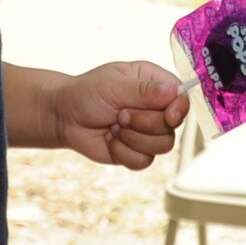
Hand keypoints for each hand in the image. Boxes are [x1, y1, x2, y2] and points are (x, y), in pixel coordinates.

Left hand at [53, 62, 189, 168]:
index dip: (179, 109)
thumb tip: (174, 91)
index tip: (168, 115)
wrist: (65, 117)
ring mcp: (147, 132)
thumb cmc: (87, 93)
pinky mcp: (137, 152)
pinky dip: (124, 152)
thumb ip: (144, 90)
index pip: (181, 97)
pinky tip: (111, 140)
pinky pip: (145, 161)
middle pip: (172, 126)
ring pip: (163, 146)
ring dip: (133, 138)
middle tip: (120, 114)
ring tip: (114, 126)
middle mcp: (154, 107)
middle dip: (143, 123)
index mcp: (152, 82)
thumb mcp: (114, 85)